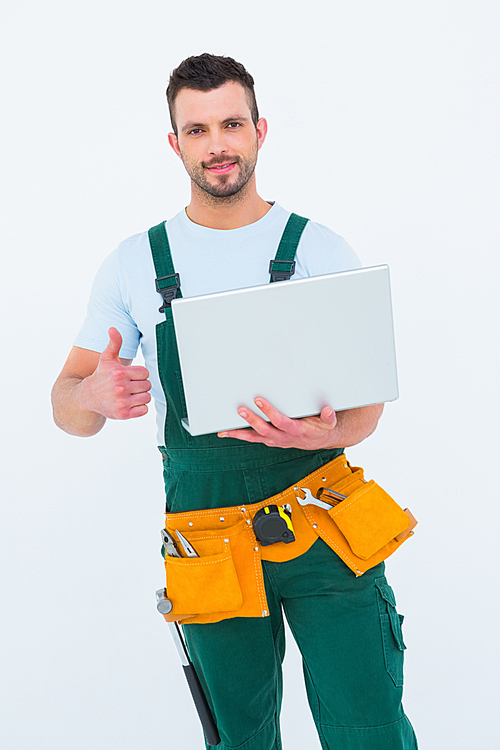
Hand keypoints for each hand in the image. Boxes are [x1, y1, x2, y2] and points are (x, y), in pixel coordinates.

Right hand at [80, 328, 151, 419]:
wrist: (88, 397)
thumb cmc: (101, 376)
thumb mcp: (106, 358)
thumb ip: (114, 343)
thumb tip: (113, 328)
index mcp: (119, 373)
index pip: (145, 373)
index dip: (140, 374)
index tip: (131, 376)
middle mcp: (120, 388)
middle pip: (147, 385)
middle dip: (141, 385)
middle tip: (130, 386)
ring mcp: (122, 402)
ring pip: (147, 397)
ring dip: (141, 396)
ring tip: (131, 394)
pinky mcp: (123, 414)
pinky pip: (144, 410)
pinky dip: (140, 408)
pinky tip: (130, 403)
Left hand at [218, 397, 337, 449]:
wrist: (319, 439)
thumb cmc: (321, 427)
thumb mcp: (328, 422)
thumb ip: (328, 417)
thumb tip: (327, 410)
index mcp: (296, 431)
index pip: (281, 422)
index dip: (269, 412)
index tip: (259, 400)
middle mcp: (283, 437)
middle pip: (264, 430)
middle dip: (252, 420)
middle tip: (240, 410)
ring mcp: (275, 440)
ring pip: (255, 437)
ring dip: (240, 433)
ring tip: (225, 430)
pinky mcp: (269, 440)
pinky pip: (252, 438)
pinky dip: (239, 435)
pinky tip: (227, 432)